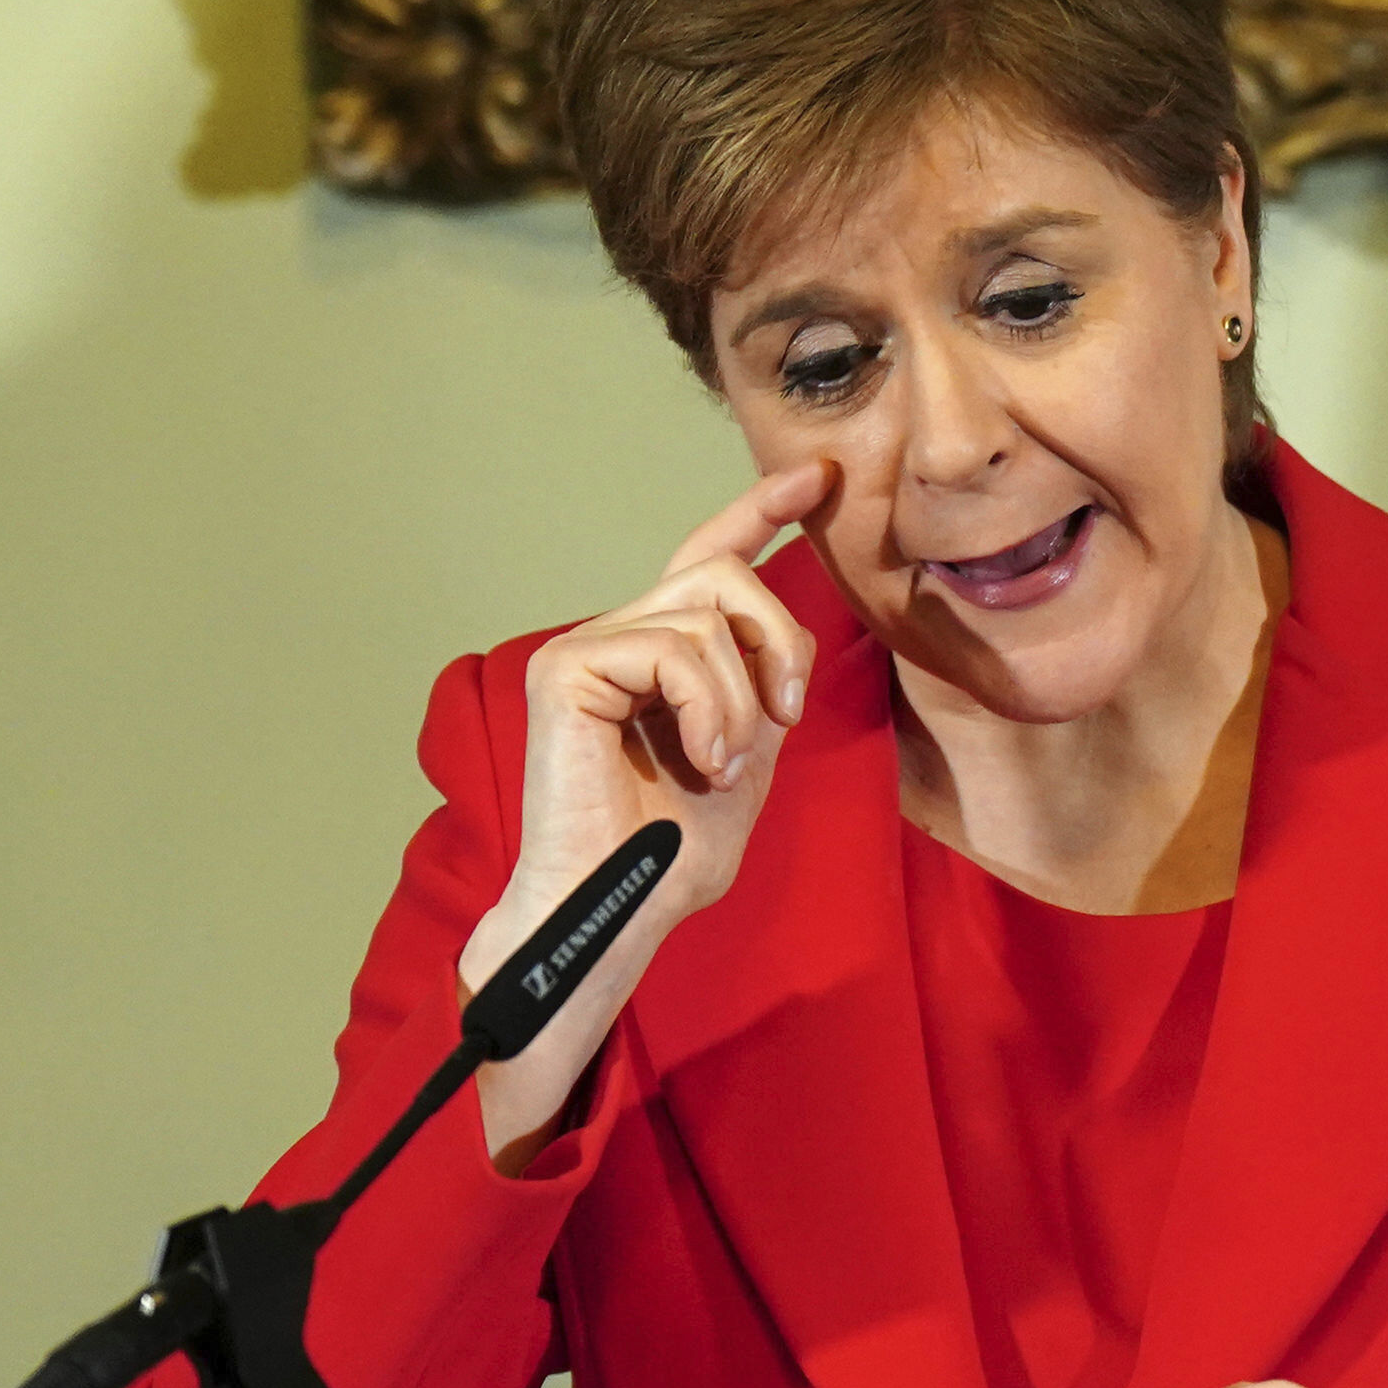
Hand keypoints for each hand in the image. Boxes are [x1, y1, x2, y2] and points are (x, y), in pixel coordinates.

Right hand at [458, 462, 834, 1167]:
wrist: (622, 908)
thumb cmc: (673, 851)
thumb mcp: (748, 751)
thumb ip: (761, 682)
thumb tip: (788, 624)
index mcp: (658, 654)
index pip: (708, 558)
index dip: (760, 511)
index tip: (818, 479)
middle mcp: (616, 636)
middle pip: (724, 574)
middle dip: (779, 641)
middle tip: (786, 715)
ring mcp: (586, 647)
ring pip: (710, 617)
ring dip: (743, 702)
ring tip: (723, 763)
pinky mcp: (568, 670)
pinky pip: (676, 649)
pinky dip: (711, 708)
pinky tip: (702, 760)